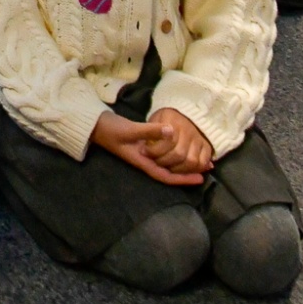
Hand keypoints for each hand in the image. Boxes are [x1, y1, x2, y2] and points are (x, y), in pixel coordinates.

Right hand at [92, 107, 211, 185]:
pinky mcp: (142, 144)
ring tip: (199, 157)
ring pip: (167, 162)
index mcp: (142, 161)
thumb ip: (150, 131)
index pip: (166, 176)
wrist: (96, 124)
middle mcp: (145, 160)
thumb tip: (172, 132)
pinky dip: (173, 150)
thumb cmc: (111, 130)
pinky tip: (180, 144)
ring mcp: (143, 153)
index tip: (201, 179)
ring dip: (182, 162)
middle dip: (187, 172)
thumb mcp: (130, 130)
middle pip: (169, 171)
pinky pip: (162, 152)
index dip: (183, 179)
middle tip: (206, 167)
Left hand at [142, 107, 213, 177]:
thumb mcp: (155, 119)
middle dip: (165, 162)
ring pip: (192, 162)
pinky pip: (202, 163)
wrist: (185, 112)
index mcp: (174, 121)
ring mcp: (199, 139)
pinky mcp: (207, 147)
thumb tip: (146, 147)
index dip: (155, 151)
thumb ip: (150, 131)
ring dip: (179, 170)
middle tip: (156, 161)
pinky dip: (194, 170)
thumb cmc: (165, 119)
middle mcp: (188, 130)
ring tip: (169, 168)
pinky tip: (184, 171)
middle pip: (179, 154)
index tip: (145, 151)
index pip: (167, 142)